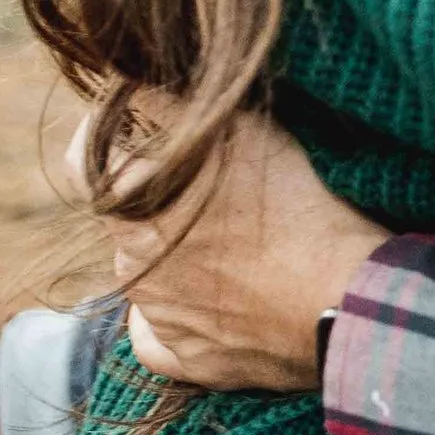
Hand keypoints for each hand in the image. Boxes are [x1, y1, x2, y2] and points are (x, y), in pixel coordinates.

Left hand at [100, 107, 384, 392]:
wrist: (349, 299)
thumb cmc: (302, 205)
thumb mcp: (240, 129)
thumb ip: (169, 102)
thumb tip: (126, 75)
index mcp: (132, 201)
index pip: (84, 160)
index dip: (113, 140)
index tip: (147, 132)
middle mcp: (129, 262)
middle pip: (129, 219)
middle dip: (164, 202)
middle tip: (229, 195)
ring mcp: (157, 317)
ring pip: (152, 275)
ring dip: (185, 258)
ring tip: (252, 250)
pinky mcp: (187, 360)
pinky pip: (164, 338)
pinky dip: (186, 321)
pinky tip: (226, 305)